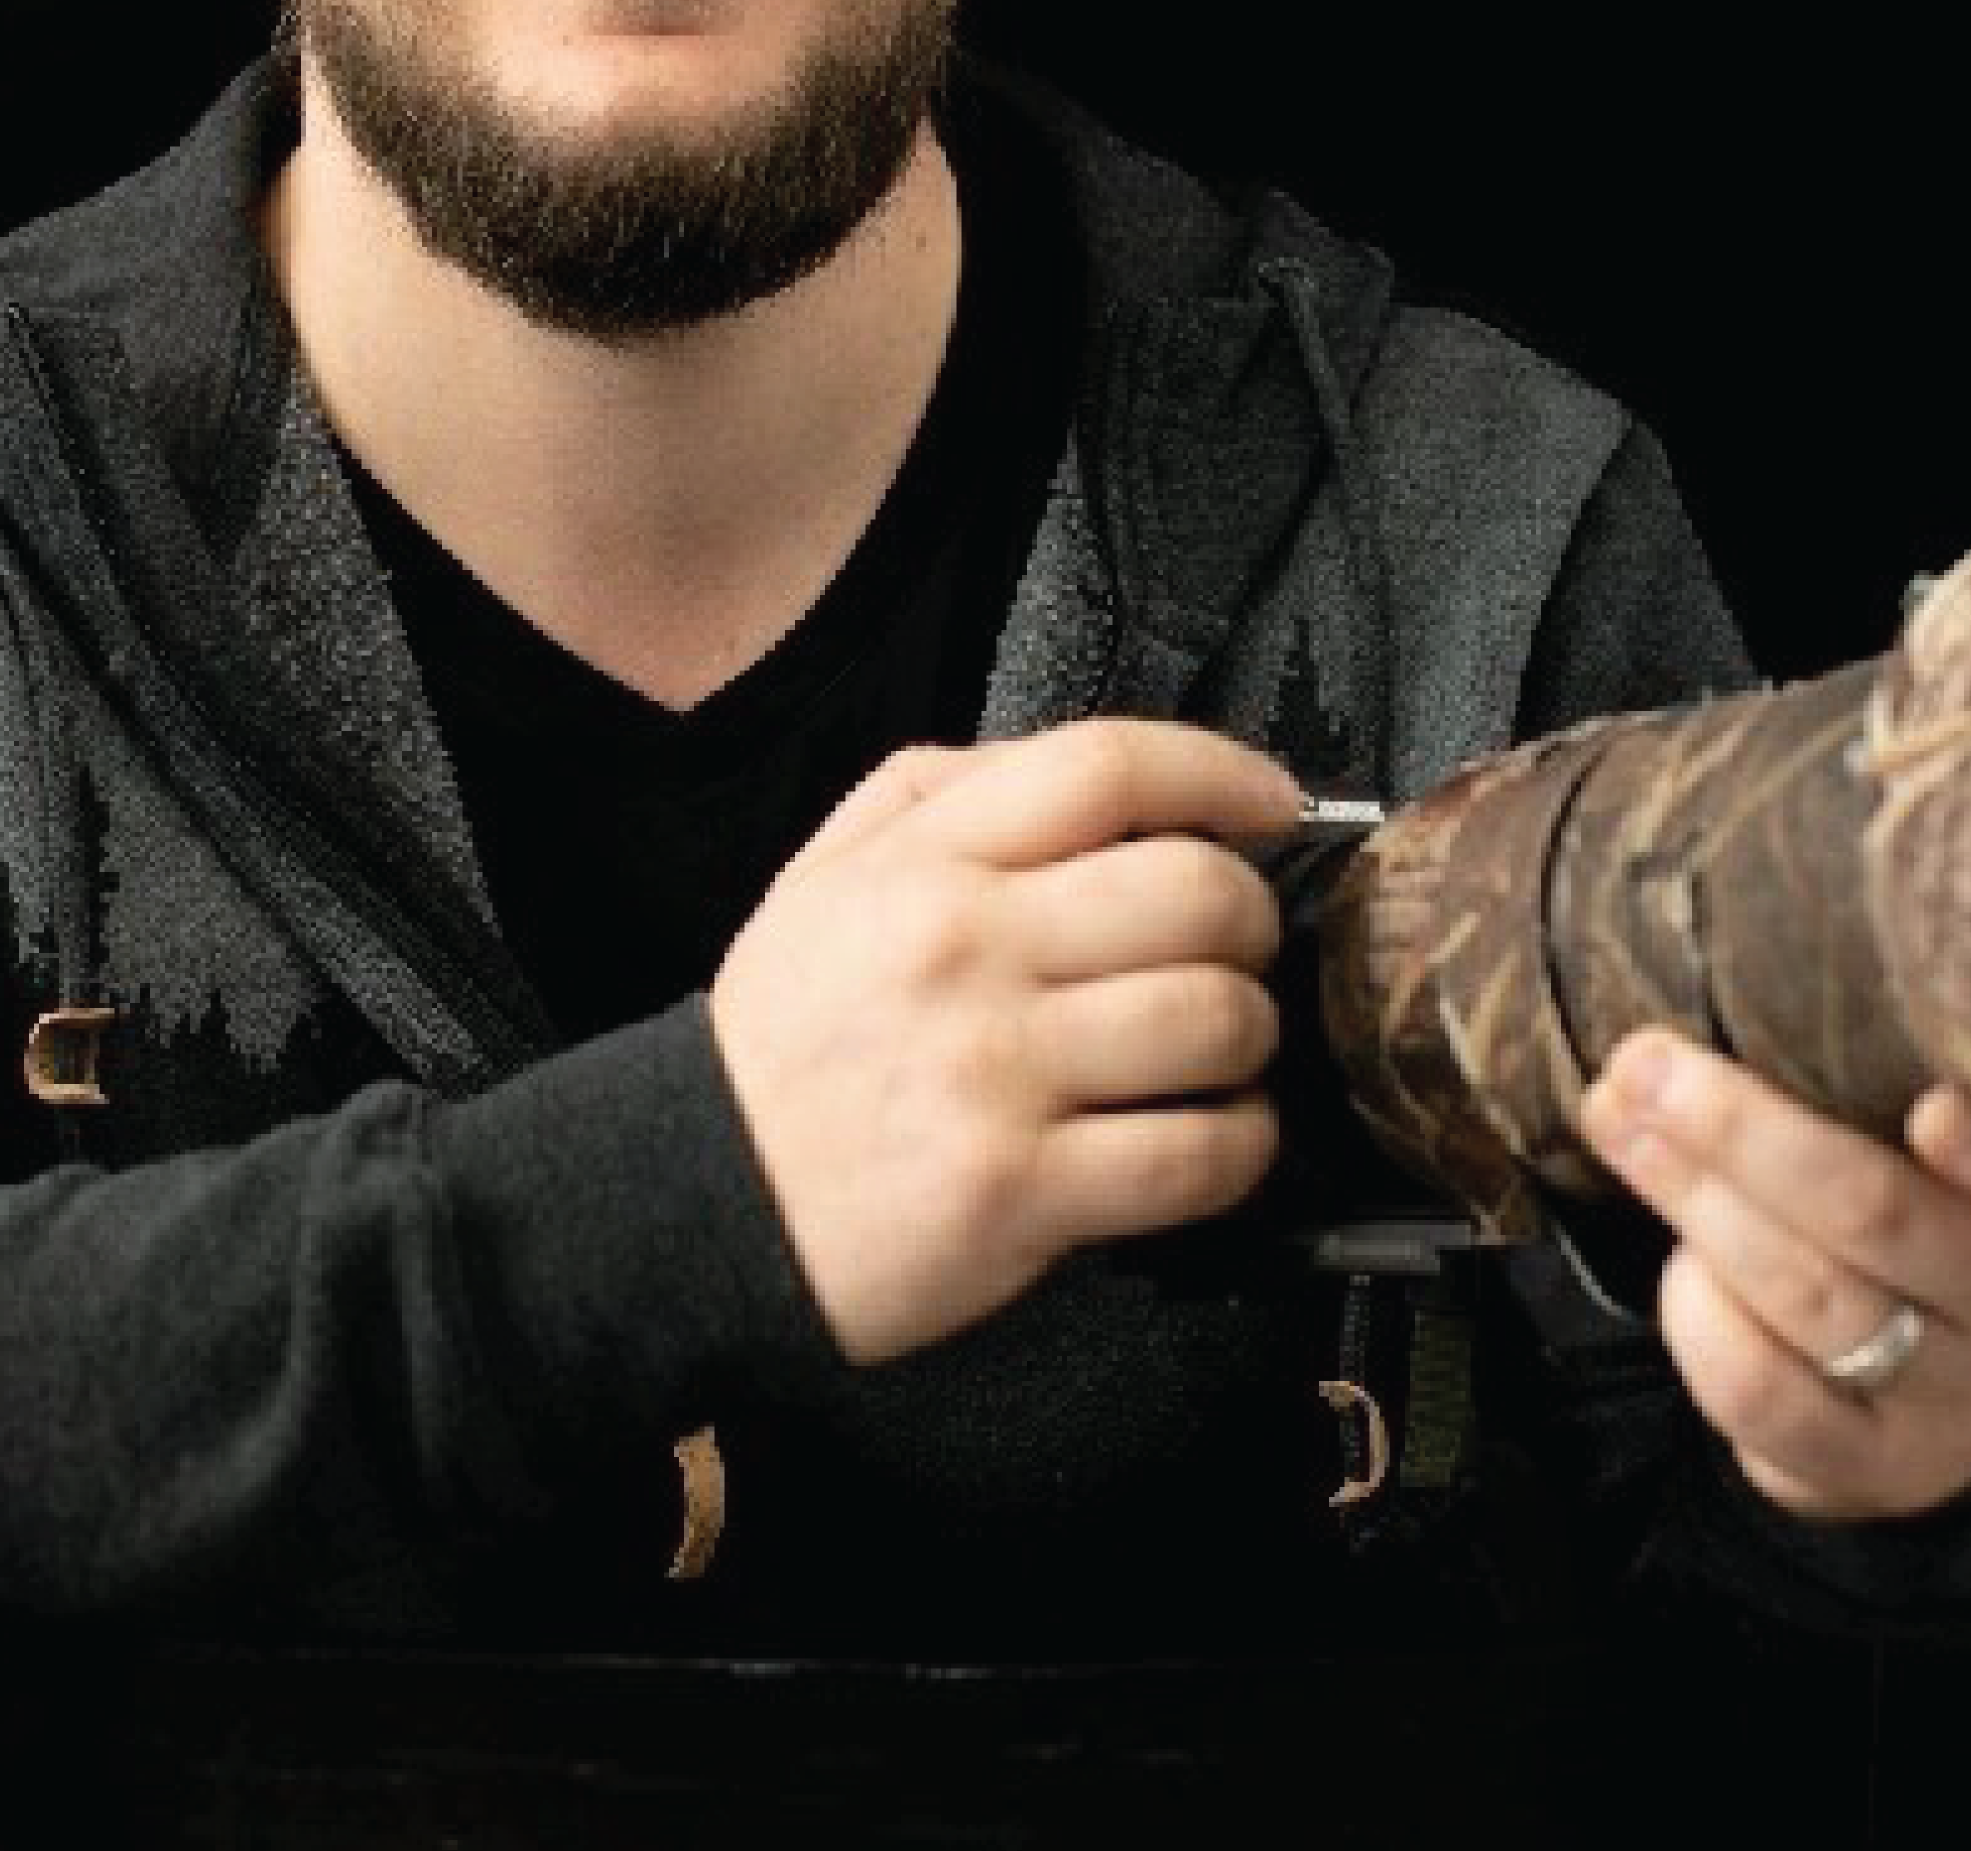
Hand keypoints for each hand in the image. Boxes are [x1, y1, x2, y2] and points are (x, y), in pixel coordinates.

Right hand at [709, 717, 1307, 1363]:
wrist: (695, 1203)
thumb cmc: (786, 1042)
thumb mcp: (826, 877)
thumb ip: (942, 796)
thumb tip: (1106, 781)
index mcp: (924, 863)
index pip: (1109, 768)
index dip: (1222, 772)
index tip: (1275, 804)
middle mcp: (965, 951)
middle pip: (1196, 892)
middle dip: (1251, 921)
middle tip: (1235, 951)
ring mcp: (996, 1075)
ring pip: (1216, 1021)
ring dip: (1250, 1039)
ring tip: (1218, 1054)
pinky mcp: (1022, 1193)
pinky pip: (1199, 1154)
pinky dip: (1240, 1145)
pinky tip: (1212, 1136)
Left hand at [1575, 1027, 1970, 1520]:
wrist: (1963, 1397)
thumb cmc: (1948, 1214)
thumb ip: (1914, 1069)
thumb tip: (1771, 948)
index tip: (1934, 1105)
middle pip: (1878, 1216)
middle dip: (1740, 1131)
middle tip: (1645, 1061)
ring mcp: (1959, 1405)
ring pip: (1812, 1300)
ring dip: (1696, 1203)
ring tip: (1625, 1125)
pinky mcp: (1875, 1467)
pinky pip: (1763, 1394)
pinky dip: (1700, 1318)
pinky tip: (1677, 1262)